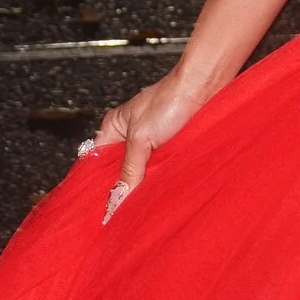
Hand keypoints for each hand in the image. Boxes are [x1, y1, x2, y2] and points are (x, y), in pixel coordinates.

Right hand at [82, 67, 214, 219]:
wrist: (204, 87)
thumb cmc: (170, 100)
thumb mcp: (141, 138)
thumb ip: (129, 170)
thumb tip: (115, 200)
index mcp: (113, 129)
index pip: (95, 162)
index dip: (97, 184)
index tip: (100, 207)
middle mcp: (129, 137)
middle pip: (118, 172)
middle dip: (121, 189)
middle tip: (120, 213)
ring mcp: (150, 144)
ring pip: (140, 174)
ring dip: (141, 188)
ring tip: (138, 208)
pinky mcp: (170, 150)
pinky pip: (159, 172)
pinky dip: (158, 182)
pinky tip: (158, 195)